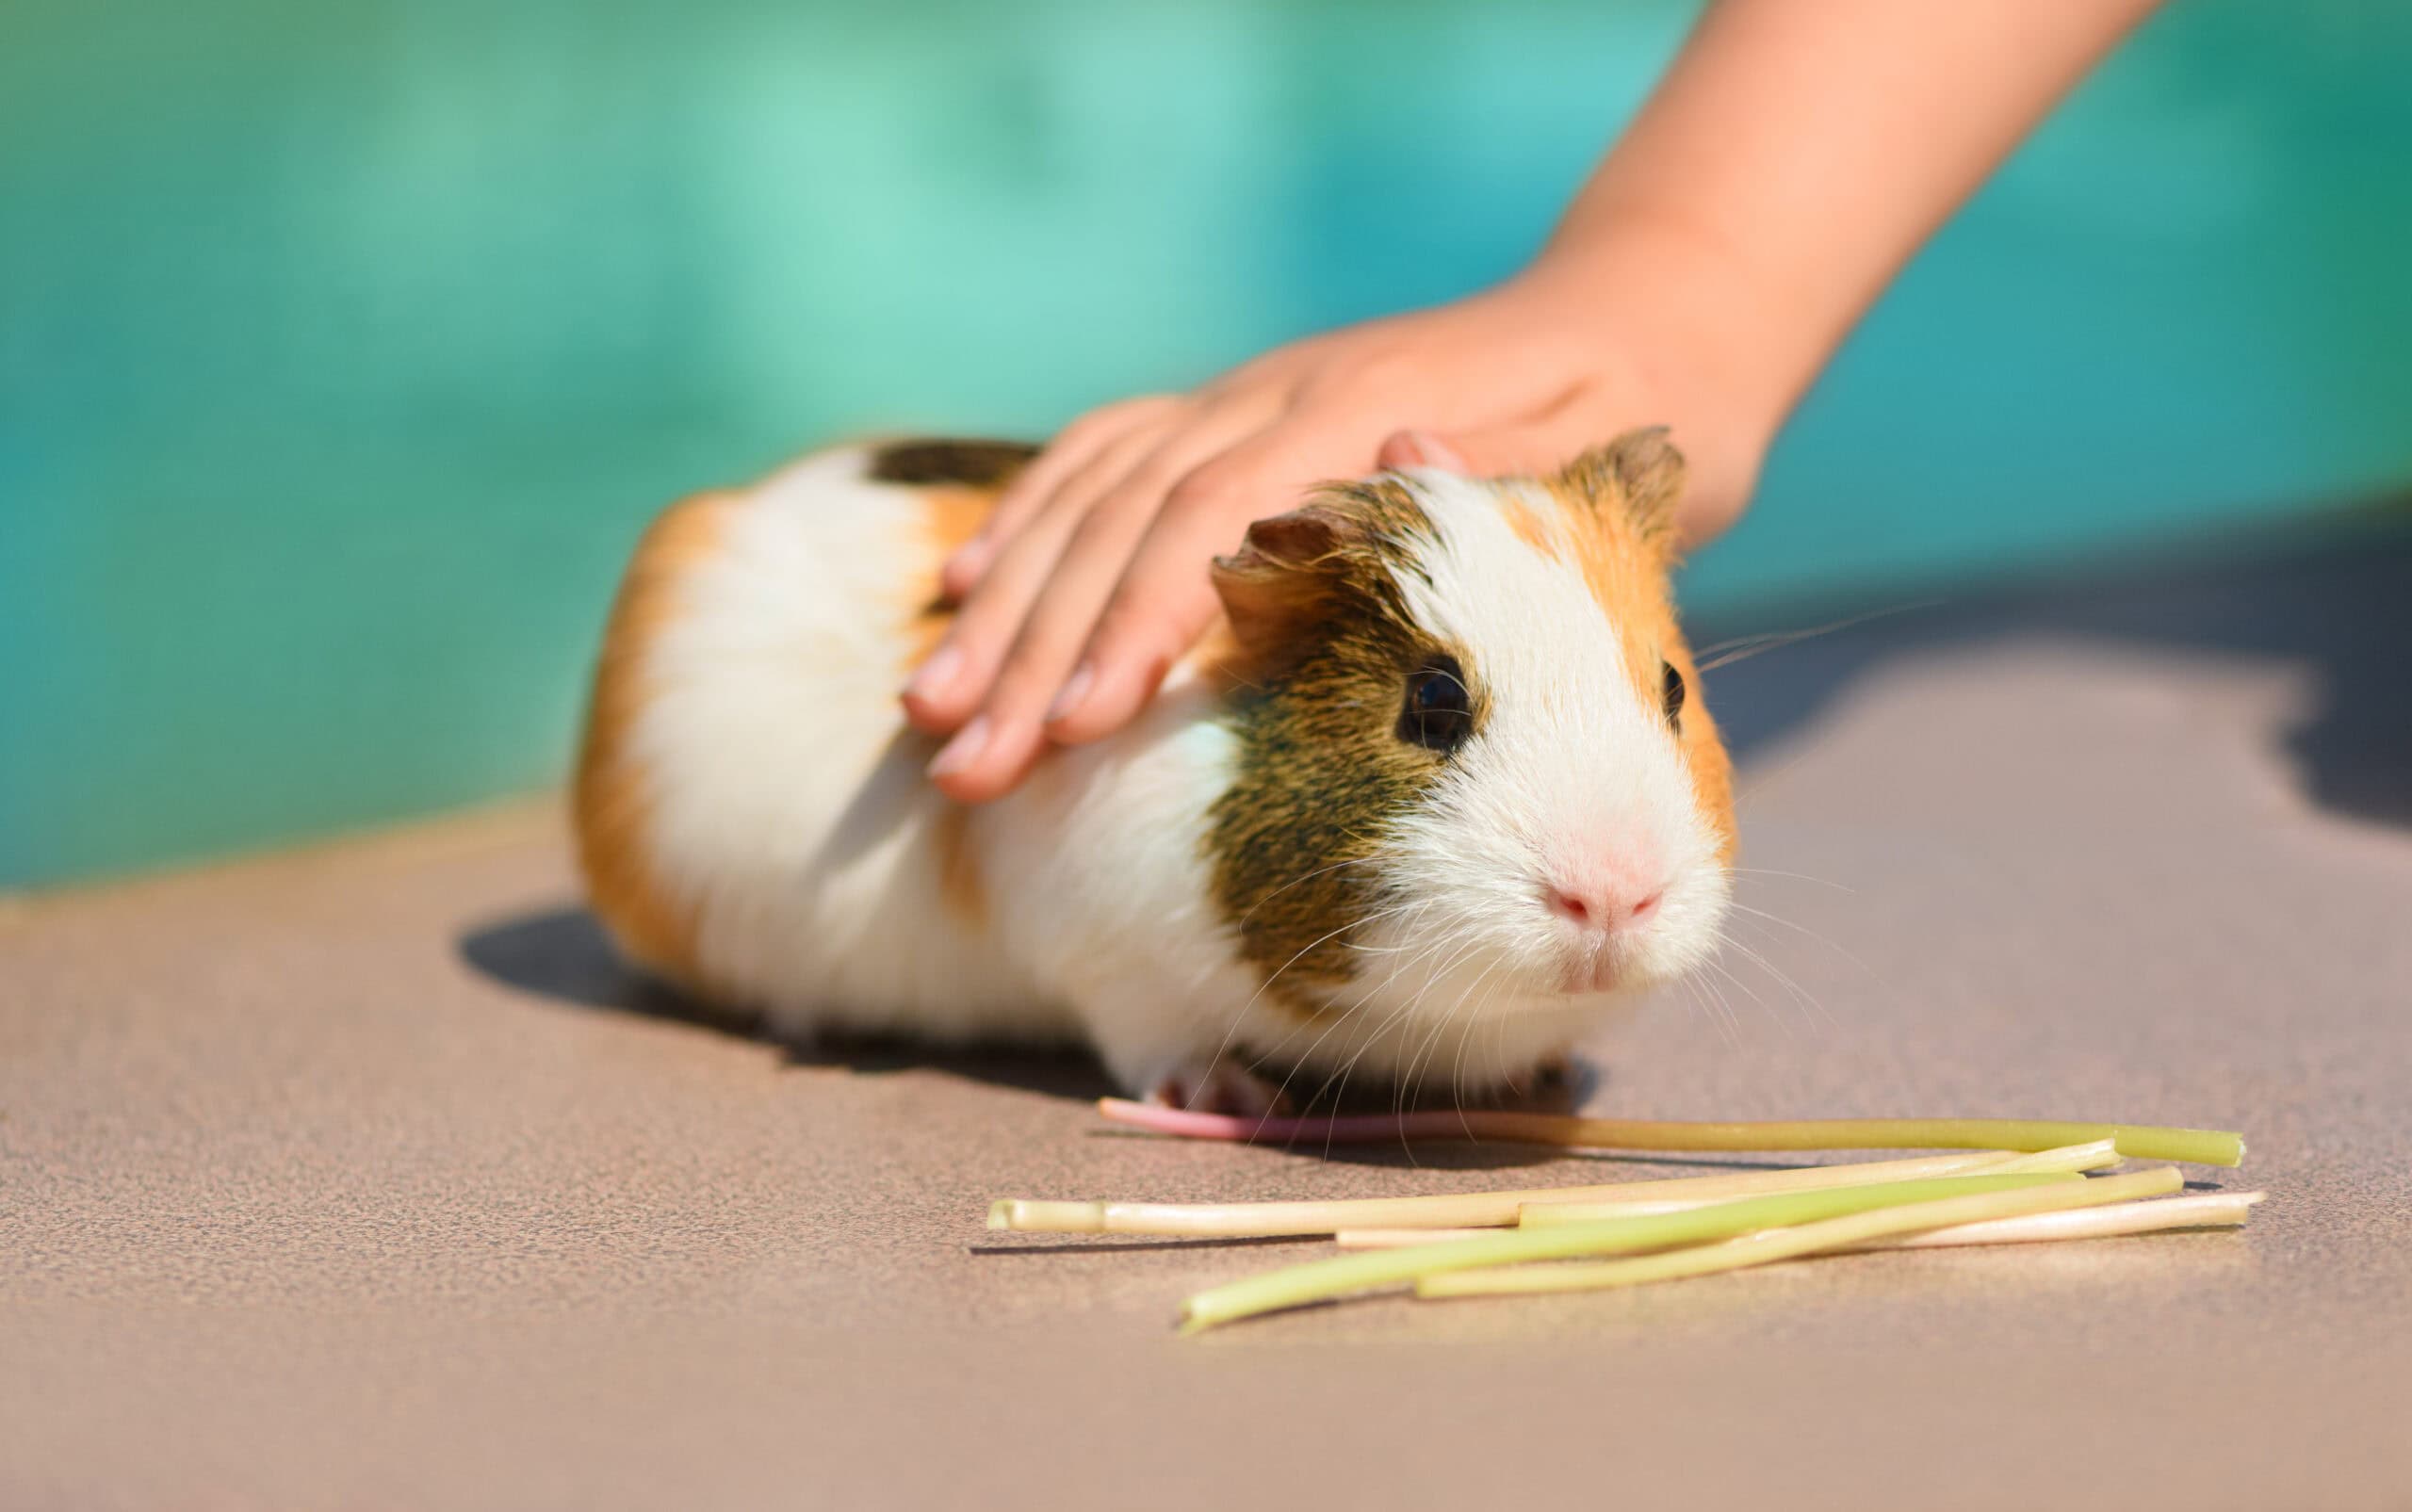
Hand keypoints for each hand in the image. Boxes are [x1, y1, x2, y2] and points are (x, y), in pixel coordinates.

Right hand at [899, 258, 1775, 803]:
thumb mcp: (1614, 462)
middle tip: (962, 767)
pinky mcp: (1240, 411)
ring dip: (1006, 604)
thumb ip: (1505, 476)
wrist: (1641, 319)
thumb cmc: (1643, 423)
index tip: (1076, 725)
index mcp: (1366, 410)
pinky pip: (1109, 454)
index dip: (1138, 622)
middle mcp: (1283, 392)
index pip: (1215, 519)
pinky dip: (1033, 522)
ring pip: (1094, 491)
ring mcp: (1250, 394)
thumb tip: (1391, 468)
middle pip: (1125, 518)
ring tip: (930, 714)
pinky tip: (969, 589)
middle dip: (1035, 649)